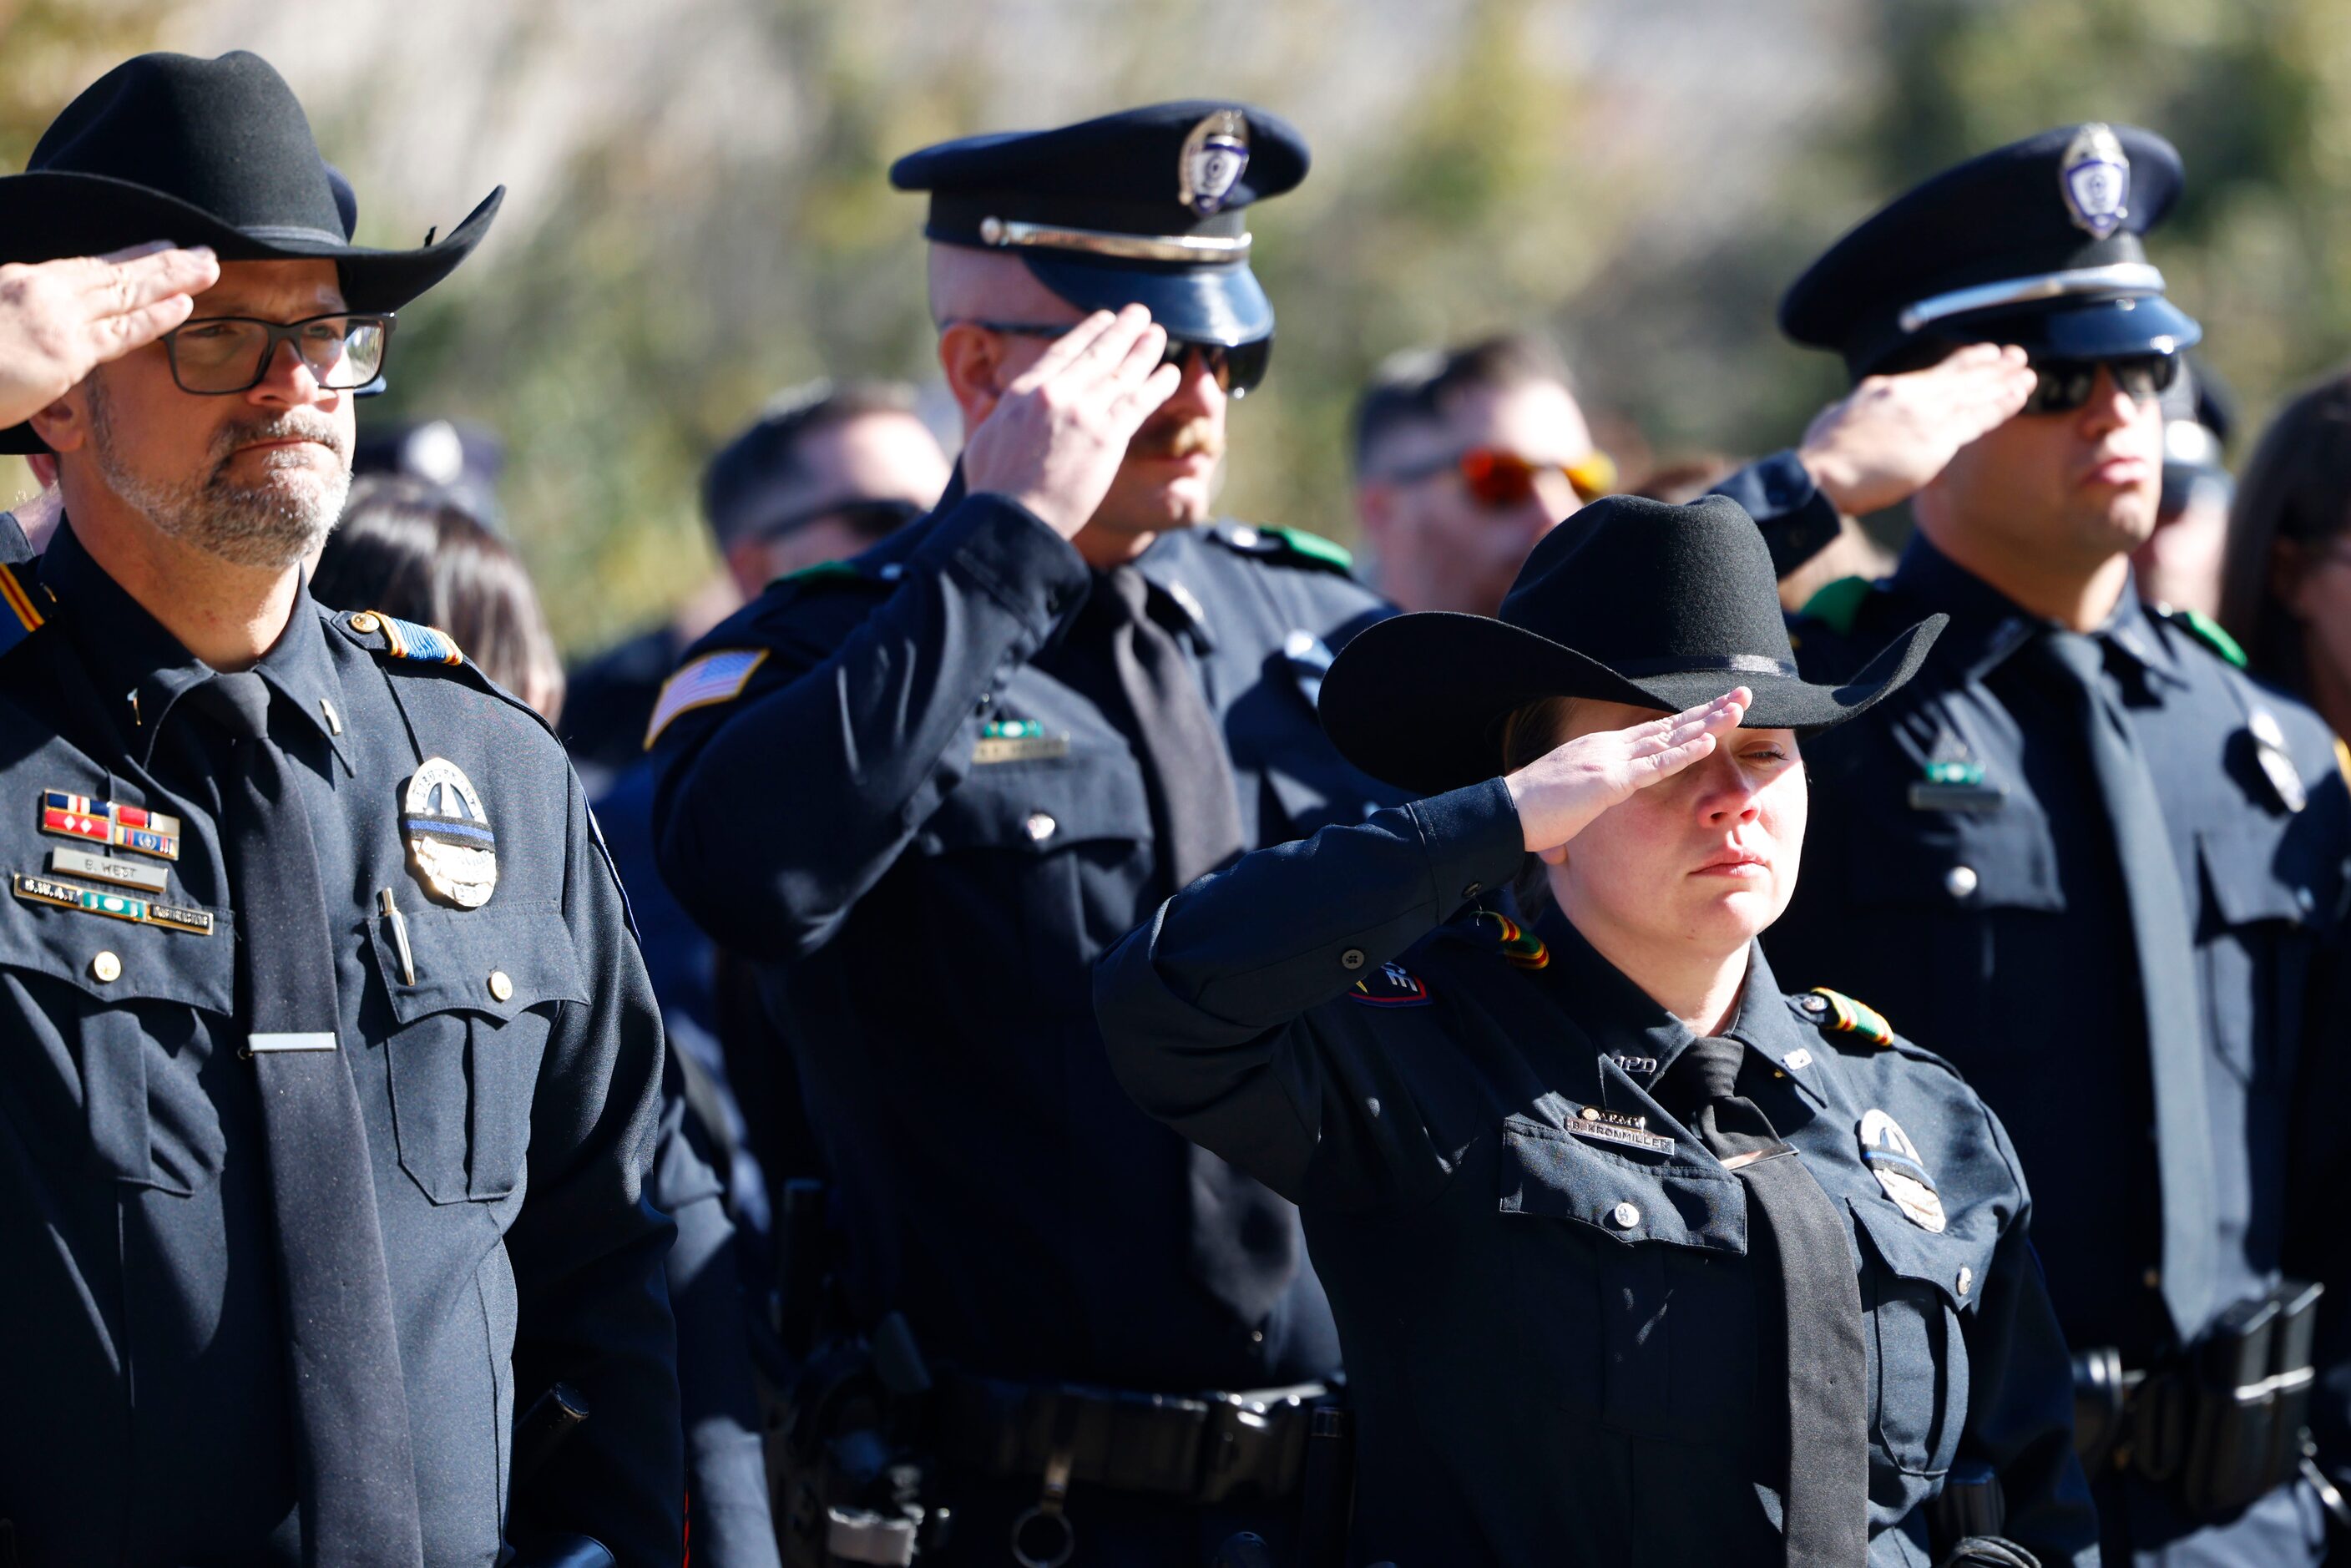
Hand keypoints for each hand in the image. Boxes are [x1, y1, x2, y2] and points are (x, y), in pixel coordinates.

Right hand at [0, 243, 220, 428]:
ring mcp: (53, 319)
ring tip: (208, 267)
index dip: (126, 259)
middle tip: (203, 251)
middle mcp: (38, 291)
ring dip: (171, 277)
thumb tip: (37, 338)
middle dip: (161, 260)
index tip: (157, 249)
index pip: (83, 269)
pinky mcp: (63, 352)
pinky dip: (155, 317)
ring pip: (125, 292)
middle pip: (112, 272)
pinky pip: (121, 332)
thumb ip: (20, 325)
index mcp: (17, 284)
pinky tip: (185, 305)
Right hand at [958, 305, 1181, 538]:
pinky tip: (1170, 373)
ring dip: (1144, 350)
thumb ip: (1005, 416)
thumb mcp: (986, 438)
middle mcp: (1055, 394)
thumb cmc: (993, 490)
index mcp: (1023, 391)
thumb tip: (1006, 409)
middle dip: (1122, 330)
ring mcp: (1083, 413)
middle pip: (1097, 353)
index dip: (1088, 331)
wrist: (1011, 519)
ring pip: (1121, 373)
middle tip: (1140, 313)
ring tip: (1159, 333)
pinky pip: (1138, 403)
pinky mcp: (1106, 438)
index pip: (1062, 352)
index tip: (1104, 318)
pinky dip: (1157, 385)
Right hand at [1504, 690, 1747, 859]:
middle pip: (1669, 725)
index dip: (1689, 719)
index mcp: (1602, 751)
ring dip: (1708, 723)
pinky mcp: (1609, 781)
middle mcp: (1610, 747)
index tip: (1717, 709)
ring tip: (1738, 709)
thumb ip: (1584, 803)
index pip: (1655, 731)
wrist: (1505, 814)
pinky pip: (1654, 766)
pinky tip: (1708, 742)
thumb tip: (1580, 819)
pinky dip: (1684, 753)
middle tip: (1743, 695)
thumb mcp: (1569, 802)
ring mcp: (1610, 761)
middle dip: (1709, 710)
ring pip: (1669, 738)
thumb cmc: (1530, 813)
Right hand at [1796, 344, 2034, 515]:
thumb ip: (1849, 411)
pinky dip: (2001, 405)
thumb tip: (1842, 410)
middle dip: (1990, 365)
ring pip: (1974, 393)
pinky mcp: (1936, 440)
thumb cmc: (1822, 456)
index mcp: (1883, 388)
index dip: (1962, 365)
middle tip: (2015, 355)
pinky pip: (1977, 419)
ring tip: (2026, 372)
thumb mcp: (1832, 419)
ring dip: (2004, 381)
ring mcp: (1925, 415)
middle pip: (1959, 375)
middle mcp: (1909, 394)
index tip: (1982, 357)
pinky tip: (2019, 395)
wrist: (1822, 475)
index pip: (1932, 376)